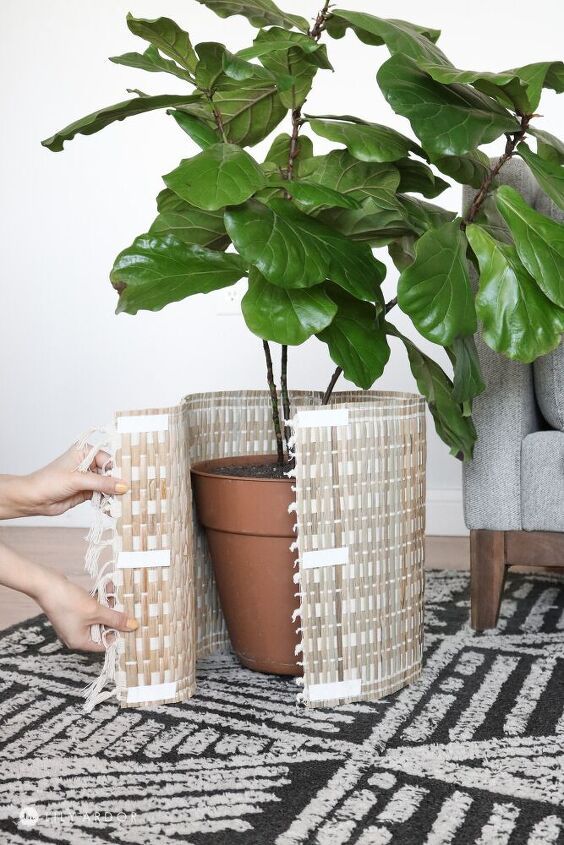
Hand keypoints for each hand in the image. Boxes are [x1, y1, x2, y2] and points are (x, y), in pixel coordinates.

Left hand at [0, 444, 128, 518]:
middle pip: (111, 473)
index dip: (121, 469)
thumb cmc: (49, 481)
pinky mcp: (87, 492)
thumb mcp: (78, 480)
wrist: (33, 499)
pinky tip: (114, 509)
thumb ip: (102, 483)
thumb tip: (123, 486)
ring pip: (108, 486)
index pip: (110, 459)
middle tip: (132, 493)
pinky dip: (108, 502)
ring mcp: (88, 478)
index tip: (133, 479)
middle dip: (119, 483)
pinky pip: (102, 496)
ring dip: (114, 494)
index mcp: (85, 452)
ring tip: (125, 503)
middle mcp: (88, 463)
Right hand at [37, 570, 137, 651]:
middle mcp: (76, 635)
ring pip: (98, 617)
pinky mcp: (73, 610)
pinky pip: (91, 608)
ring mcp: (74, 623)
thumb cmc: (69, 602)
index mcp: (80, 642)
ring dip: (108, 605)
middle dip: (114, 616)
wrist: (46, 584)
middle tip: (126, 605)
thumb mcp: (96, 611)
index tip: (130, 623)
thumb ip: (115, 619)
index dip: (118, 634)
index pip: (104, 644)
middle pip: (102, 629)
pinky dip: (99, 600)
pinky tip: (108, 587)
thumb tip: (133, 627)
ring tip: (116, 592)